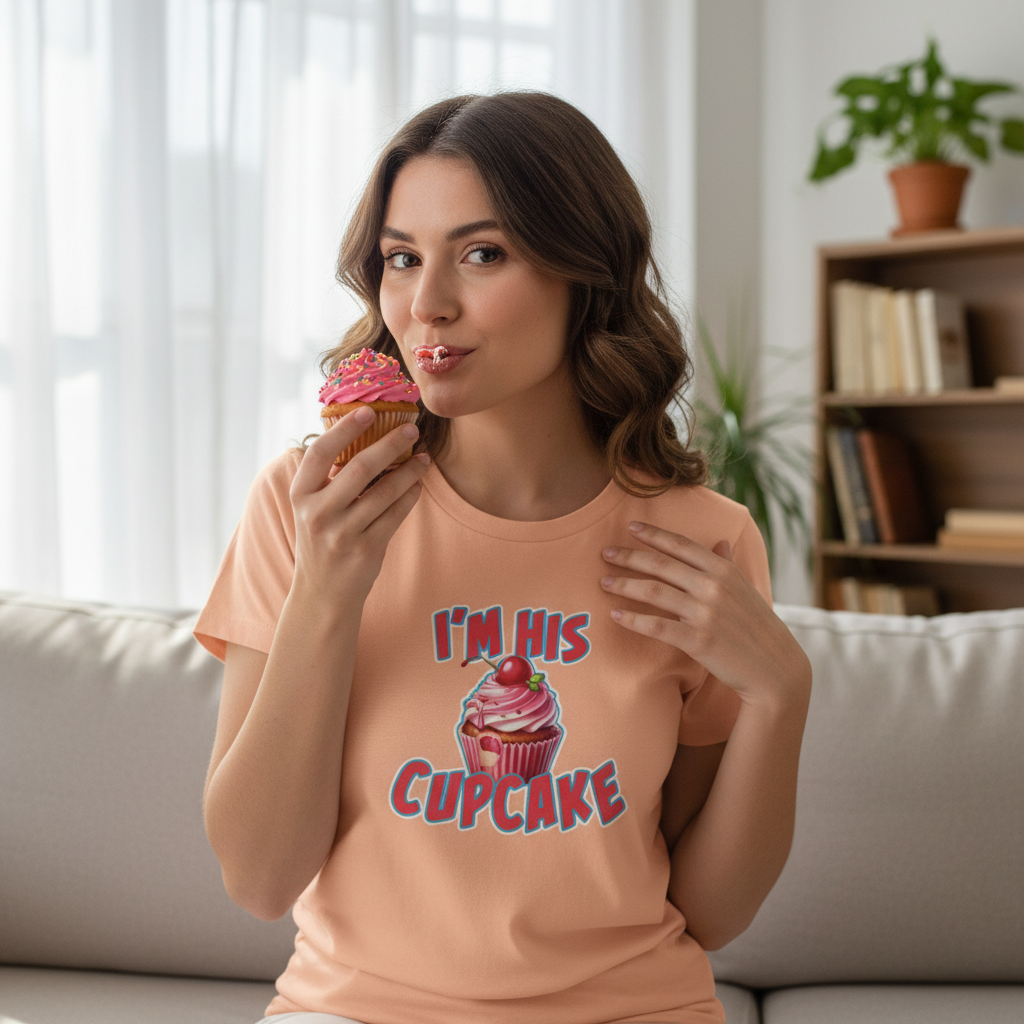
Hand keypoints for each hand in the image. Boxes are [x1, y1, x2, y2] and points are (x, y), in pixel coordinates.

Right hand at [289, 407, 430, 600]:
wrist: (322, 594)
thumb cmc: (322, 541)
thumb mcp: (312, 508)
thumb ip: (329, 478)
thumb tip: (365, 435)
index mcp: (300, 495)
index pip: (319, 452)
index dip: (344, 429)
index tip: (368, 411)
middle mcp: (317, 514)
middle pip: (358, 468)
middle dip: (389, 444)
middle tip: (411, 428)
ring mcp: (342, 534)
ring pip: (384, 492)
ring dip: (409, 471)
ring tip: (424, 457)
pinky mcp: (366, 550)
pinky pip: (396, 515)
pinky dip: (410, 496)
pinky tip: (418, 484)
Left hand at [600, 521, 809, 710]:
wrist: (775, 668)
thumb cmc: (757, 627)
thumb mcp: (746, 590)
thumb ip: (728, 564)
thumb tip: (721, 541)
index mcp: (724, 570)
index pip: (681, 545)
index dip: (654, 534)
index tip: (630, 527)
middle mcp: (713, 586)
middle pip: (661, 564)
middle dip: (629, 556)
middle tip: (605, 553)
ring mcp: (706, 613)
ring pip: (654, 591)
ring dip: (624, 585)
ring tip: (604, 583)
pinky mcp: (698, 640)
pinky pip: (657, 626)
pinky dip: (633, 620)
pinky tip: (616, 616)